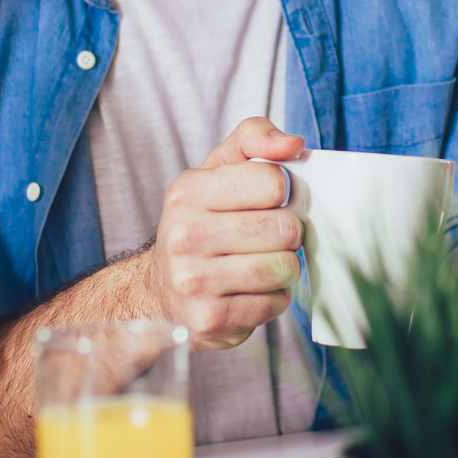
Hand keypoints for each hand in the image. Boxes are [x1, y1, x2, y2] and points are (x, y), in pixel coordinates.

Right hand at [142, 117, 305, 350]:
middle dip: (289, 233)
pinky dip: (275, 297)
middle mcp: (183, 235)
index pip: (272, 181)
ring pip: (283, 268)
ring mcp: (193, 281)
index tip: (273, 200)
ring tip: (266, 262)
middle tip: (272, 237)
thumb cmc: (202, 221)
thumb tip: (294, 144)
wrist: (163, 288)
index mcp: (187, 191)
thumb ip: (255, 138)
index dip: (285, 191)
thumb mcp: (219, 169)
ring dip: (286, 267)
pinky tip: (255, 290)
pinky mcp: (209, 319)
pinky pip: (274, 304)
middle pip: (284, 228)